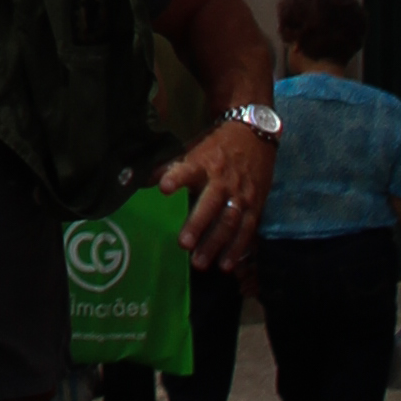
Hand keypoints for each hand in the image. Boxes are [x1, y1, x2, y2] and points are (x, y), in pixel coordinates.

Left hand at [166, 118, 273, 271]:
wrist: (255, 136)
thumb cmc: (218, 146)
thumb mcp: (194, 149)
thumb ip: (172, 165)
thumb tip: (144, 179)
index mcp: (205, 162)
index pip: (189, 169)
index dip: (176, 177)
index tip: (163, 189)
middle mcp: (223, 180)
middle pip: (211, 204)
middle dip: (198, 225)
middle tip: (184, 244)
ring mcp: (241, 195)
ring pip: (229, 222)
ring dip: (215, 244)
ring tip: (200, 262)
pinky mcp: (256, 206)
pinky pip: (247, 230)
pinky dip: (236, 249)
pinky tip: (226, 264)